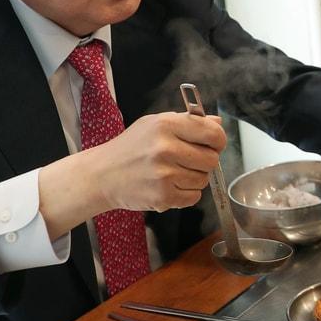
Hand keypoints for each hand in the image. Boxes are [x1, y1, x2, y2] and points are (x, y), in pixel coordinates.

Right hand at [40, 112, 226, 238]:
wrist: (101, 175)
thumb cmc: (130, 148)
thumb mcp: (155, 124)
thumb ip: (188, 122)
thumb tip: (217, 123)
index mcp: (166, 125)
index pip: (213, 134)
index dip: (218, 141)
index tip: (212, 144)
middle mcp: (166, 149)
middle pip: (212, 160)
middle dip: (204, 161)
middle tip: (187, 161)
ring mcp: (164, 175)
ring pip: (204, 180)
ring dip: (194, 178)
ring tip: (172, 173)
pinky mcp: (163, 197)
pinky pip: (193, 197)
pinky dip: (185, 194)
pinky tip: (168, 186)